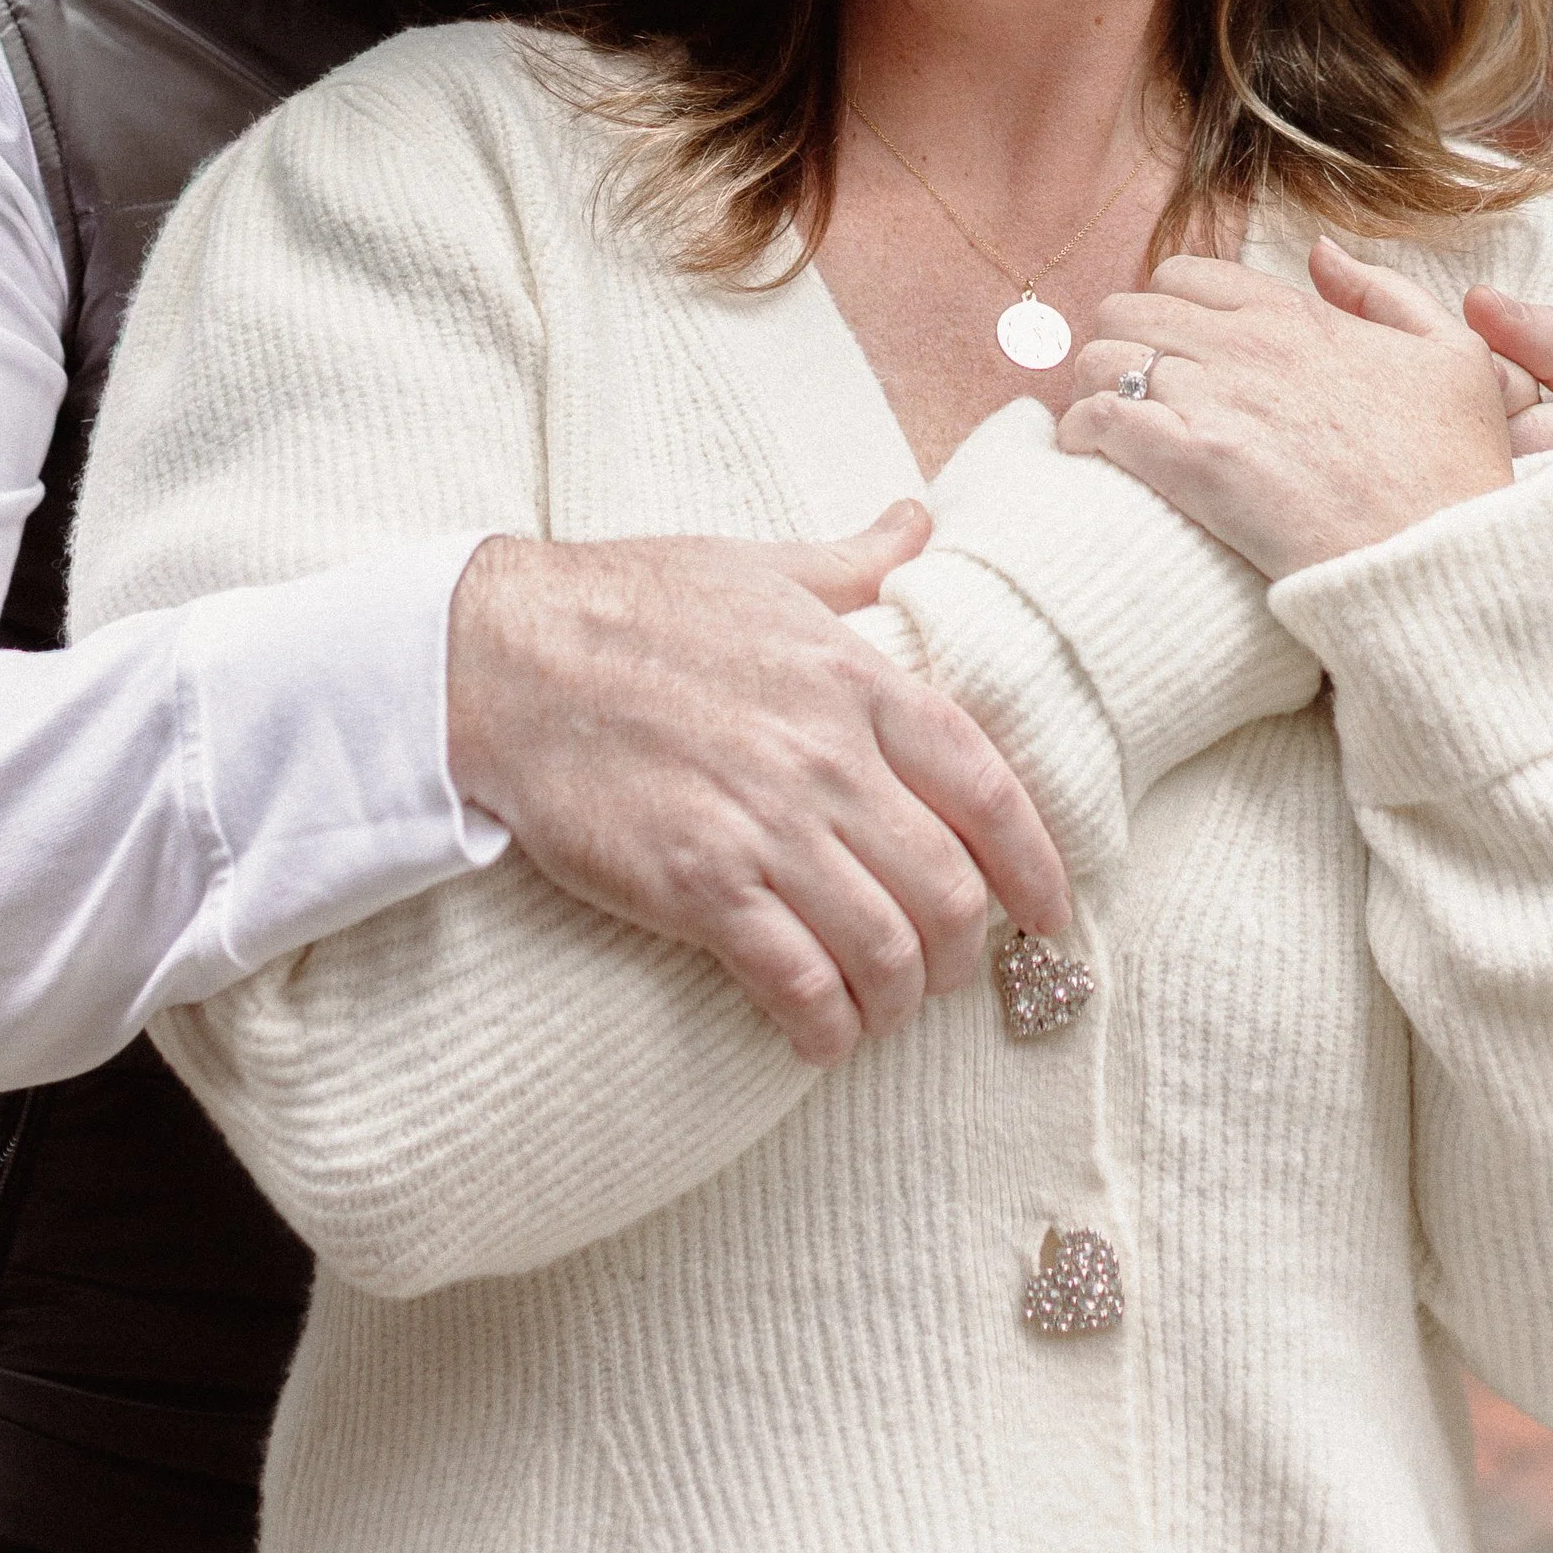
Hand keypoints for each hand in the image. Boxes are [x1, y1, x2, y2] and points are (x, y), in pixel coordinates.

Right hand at [443, 509, 1071, 1070]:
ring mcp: (766, 826)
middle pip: (951, 889)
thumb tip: (919, 520)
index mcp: (858, 680)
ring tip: (881, 1007)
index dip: (1036, 867)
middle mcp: (828, 758)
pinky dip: (825, 1025)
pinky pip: (798, 983)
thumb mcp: (760, 563)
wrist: (503, 652)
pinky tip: (819, 1032)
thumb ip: (854, 559)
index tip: (1049, 915)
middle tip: (948, 971)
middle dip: (965, 951)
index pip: (990, 789)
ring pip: (888, 949)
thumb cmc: (630, 601)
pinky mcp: (698, 885)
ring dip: (899, 999)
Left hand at [1057, 241, 1513, 578]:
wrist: (1440, 559)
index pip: (1185, 274)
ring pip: (1099, 358)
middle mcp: (1244, 344)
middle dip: (1122, 345)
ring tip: (1113, 426)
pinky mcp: (1190, 462)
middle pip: (1128, 309)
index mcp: (1296, 313)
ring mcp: (1214, 399)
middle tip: (1135, 392)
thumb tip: (1322, 253)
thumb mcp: (1454, 355)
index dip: (1170, 309)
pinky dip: (1082, 434)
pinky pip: (1097, 419)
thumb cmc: (1453, 468)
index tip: (1177, 351)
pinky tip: (1096, 457)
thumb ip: (1384, 292)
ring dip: (1095, 387)